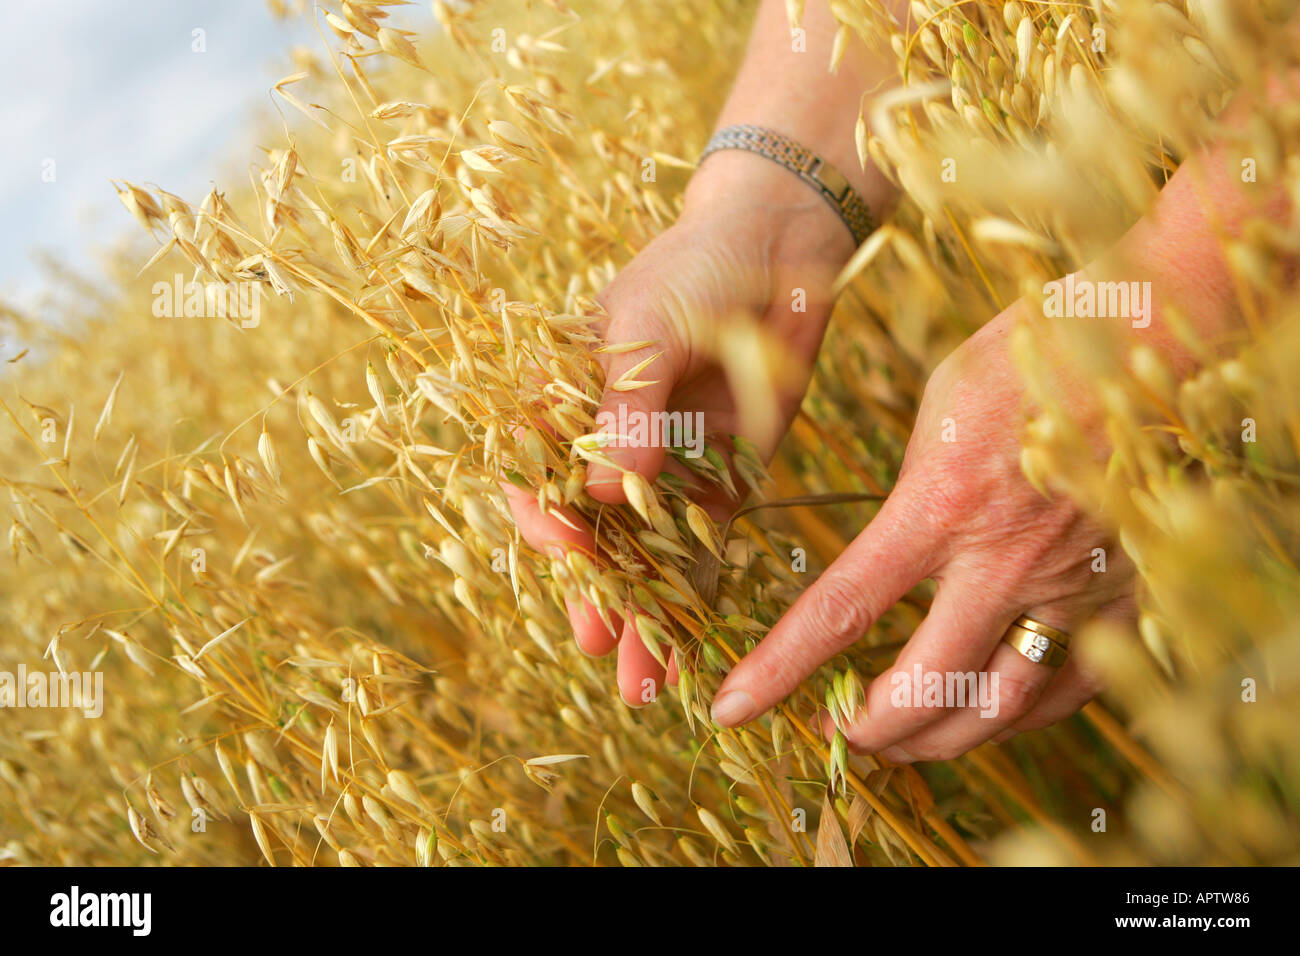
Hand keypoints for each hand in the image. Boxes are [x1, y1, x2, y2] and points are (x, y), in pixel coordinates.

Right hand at [504, 151, 855, 705]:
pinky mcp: (720, 480)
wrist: (779, 246)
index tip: (565, 547)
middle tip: (595, 645)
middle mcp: (608, 445)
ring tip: (638, 680)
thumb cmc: (694, 265)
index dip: (542, 515)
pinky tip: (686, 645)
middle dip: (591, 591)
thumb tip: (601, 497)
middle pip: (588, 533)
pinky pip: (703, 548)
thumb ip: (628, 411)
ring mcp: (664, 467)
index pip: (534, 472)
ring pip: (643, 555)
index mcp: (565, 400)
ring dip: (640, 615)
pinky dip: (694, 595)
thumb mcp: (647, 326)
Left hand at [710, 299, 1137, 759]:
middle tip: (844, 731)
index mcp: (940, 506)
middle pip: (924, 688)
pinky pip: (1068, 689)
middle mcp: (1005, 562)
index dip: (779, 670)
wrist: (1147, 340)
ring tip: (905, 738)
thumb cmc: (1029, 357)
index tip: (733, 707)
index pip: (841, 610)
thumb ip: (913, 496)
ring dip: (942, 737)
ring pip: (1000, 709)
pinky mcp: (1126, 596)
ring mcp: (1072, 587)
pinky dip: (1018, 714)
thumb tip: (893, 550)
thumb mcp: (939, 413)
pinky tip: (988, 709)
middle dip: (871, 728)